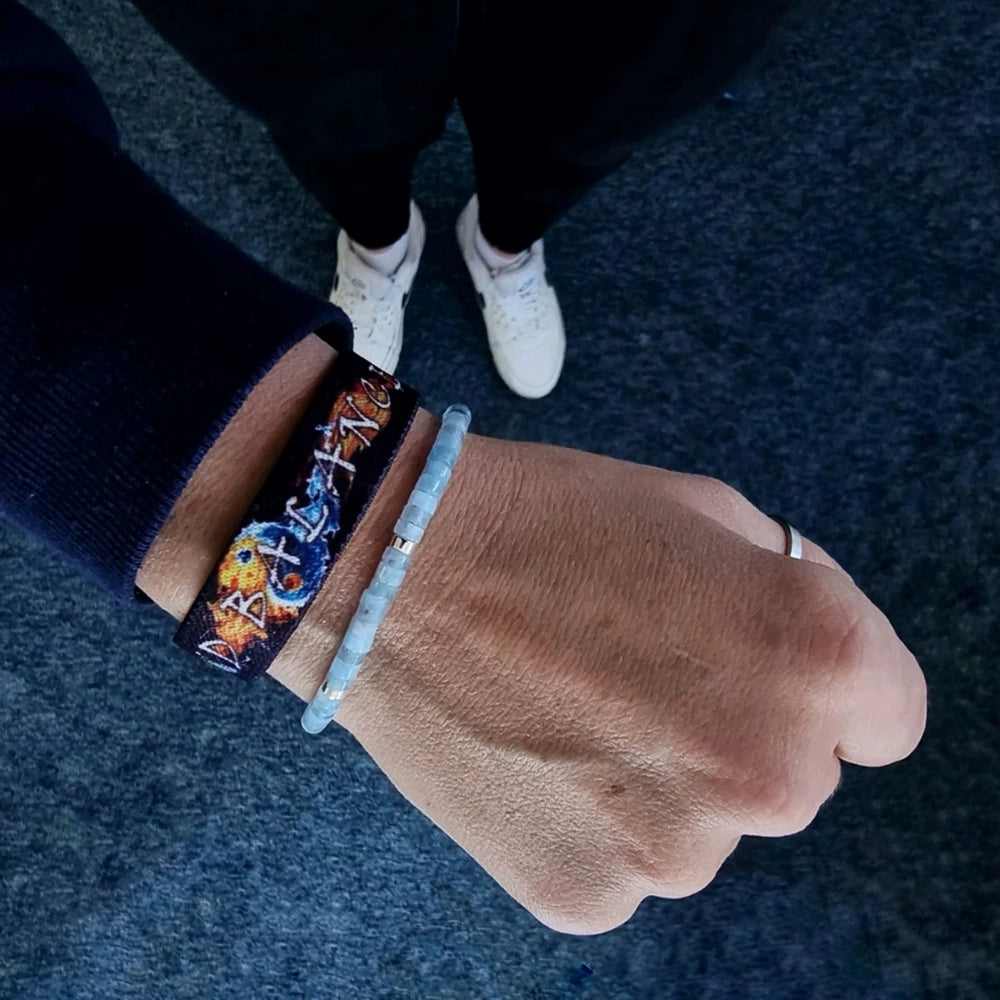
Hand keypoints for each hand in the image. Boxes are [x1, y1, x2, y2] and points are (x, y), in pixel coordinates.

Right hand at [137, 337, 924, 935]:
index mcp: (818, 660)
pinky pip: (622, 860)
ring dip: (660, 781)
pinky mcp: (586, 895)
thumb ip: (792, 595)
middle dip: (738, 728)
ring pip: (702, 826)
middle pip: (792, 775)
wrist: (393, 571)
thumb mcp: (708, 514)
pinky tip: (534, 753)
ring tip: (570, 706)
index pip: (886, 717)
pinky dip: (590, 820)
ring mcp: (676, 852)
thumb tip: (812, 667)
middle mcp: (770, 773)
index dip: (823, 683)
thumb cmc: (550, 520)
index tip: (762, 664)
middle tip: (639, 668)